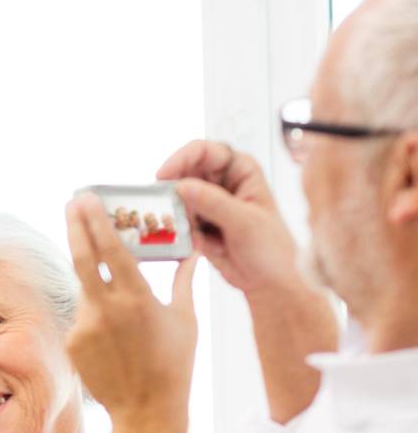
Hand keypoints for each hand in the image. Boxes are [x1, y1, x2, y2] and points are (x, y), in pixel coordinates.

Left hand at [65, 193, 199, 429]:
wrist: (146, 411)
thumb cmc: (174, 364)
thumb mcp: (185, 319)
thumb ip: (184, 281)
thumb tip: (192, 251)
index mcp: (137, 299)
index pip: (110, 249)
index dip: (96, 221)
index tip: (87, 200)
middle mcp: (106, 309)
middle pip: (81, 257)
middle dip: (75, 225)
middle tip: (71, 203)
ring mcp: (85, 327)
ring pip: (85, 288)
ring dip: (94, 278)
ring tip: (111, 280)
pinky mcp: (73, 342)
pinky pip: (83, 315)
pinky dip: (96, 312)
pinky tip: (114, 332)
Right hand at [156, 140, 303, 296]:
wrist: (268, 280)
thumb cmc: (270, 247)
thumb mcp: (244, 223)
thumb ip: (214, 203)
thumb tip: (181, 186)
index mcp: (241, 169)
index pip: (205, 151)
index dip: (181, 159)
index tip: (163, 177)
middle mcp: (222, 181)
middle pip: (185, 172)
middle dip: (174, 189)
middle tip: (166, 208)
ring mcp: (208, 202)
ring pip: (178, 197)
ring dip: (176, 214)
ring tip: (194, 233)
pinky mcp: (198, 222)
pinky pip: (177, 219)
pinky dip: (179, 230)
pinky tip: (198, 243)